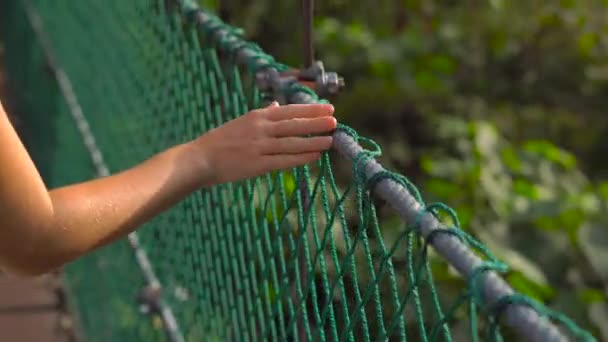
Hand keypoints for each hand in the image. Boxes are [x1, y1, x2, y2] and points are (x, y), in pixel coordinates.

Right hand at [191, 102, 336, 185]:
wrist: (200, 159)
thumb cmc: (221, 141)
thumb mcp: (241, 122)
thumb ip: (261, 115)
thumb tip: (276, 106)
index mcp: (257, 116)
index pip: (289, 111)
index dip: (310, 110)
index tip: (328, 108)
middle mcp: (260, 129)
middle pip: (294, 124)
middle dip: (316, 123)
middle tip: (335, 121)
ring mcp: (259, 147)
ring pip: (292, 143)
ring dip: (313, 141)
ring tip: (330, 140)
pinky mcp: (257, 164)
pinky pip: (284, 160)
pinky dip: (301, 157)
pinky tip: (315, 156)